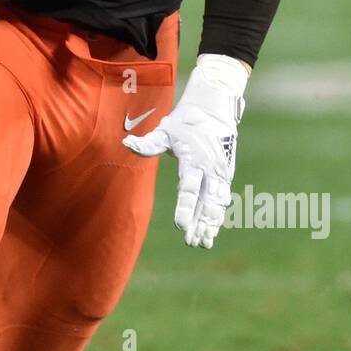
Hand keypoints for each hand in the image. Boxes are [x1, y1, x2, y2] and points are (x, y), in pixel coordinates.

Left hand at [123, 54, 246, 248]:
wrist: (214, 108)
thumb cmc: (185, 120)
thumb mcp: (166, 129)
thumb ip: (148, 142)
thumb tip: (126, 143)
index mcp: (195, 159)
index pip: (190, 188)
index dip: (186, 208)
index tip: (181, 226)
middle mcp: (211, 169)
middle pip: (206, 202)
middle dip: (200, 223)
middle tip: (192, 242)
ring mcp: (221, 173)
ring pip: (217, 204)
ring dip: (210, 224)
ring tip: (203, 243)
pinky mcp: (225, 175)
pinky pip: (221, 199)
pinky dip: (217, 216)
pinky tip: (211, 232)